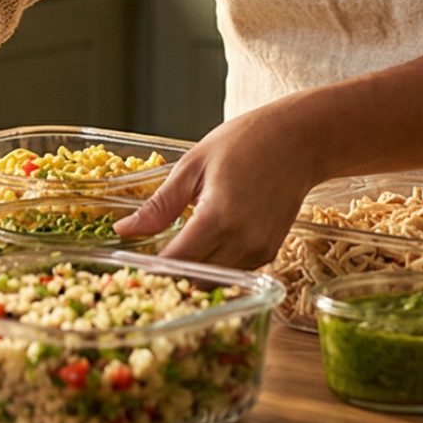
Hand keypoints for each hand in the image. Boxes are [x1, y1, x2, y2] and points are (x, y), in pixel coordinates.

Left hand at [115, 102, 326, 270]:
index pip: (175, 263)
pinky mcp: (269, 252)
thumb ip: (159, 205)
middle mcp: (241, 240)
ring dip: (192, 276)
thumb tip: (123, 231)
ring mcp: (259, 250)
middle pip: (194, 280)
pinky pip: (233, 272)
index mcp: (217, 216)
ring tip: (172, 259)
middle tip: (146, 268)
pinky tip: (201, 251)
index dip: (150, 271)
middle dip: (169, 279)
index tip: (130, 270)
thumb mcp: (193, 165)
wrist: (299, 140)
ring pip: (215, 282)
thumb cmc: (246, 141)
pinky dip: (214, 268)